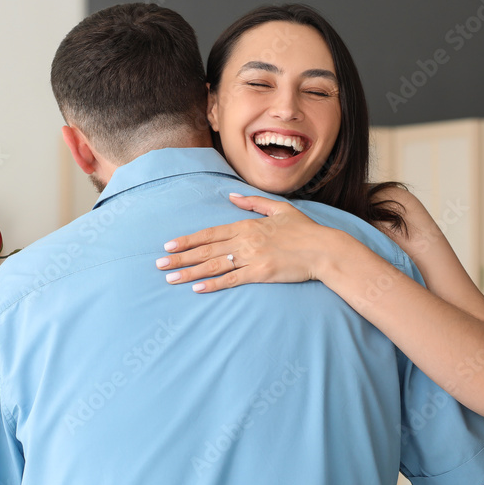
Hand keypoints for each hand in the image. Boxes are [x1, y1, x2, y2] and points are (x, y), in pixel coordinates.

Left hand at [156, 193, 326, 292]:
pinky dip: (213, 284)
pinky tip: (197, 288)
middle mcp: (245, 240)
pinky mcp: (260, 273)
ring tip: (170, 278)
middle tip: (159, 264)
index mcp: (247, 225)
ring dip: (189, 272)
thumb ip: (253, 202)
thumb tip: (231, 196)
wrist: (323, 249)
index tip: (169, 245)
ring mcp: (252, 257)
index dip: (188, 240)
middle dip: (180, 257)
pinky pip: (231, 280)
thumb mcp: (279, 209)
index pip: (210, 233)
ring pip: (213, 265)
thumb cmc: (303, 230)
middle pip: (205, 250)